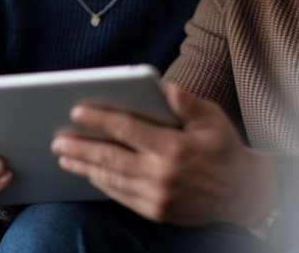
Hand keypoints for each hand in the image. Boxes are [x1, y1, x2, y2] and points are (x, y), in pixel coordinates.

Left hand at [51, 84, 278, 226]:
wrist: (242, 192)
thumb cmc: (224, 148)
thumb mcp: (213, 118)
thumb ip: (186, 102)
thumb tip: (162, 87)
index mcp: (173, 147)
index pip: (127, 129)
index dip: (100, 118)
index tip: (76, 111)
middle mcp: (161, 175)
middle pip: (110, 157)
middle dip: (80, 147)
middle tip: (56, 140)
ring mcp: (157, 197)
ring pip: (111, 179)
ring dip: (84, 167)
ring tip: (64, 156)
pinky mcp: (156, 212)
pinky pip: (121, 196)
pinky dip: (102, 183)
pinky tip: (89, 173)